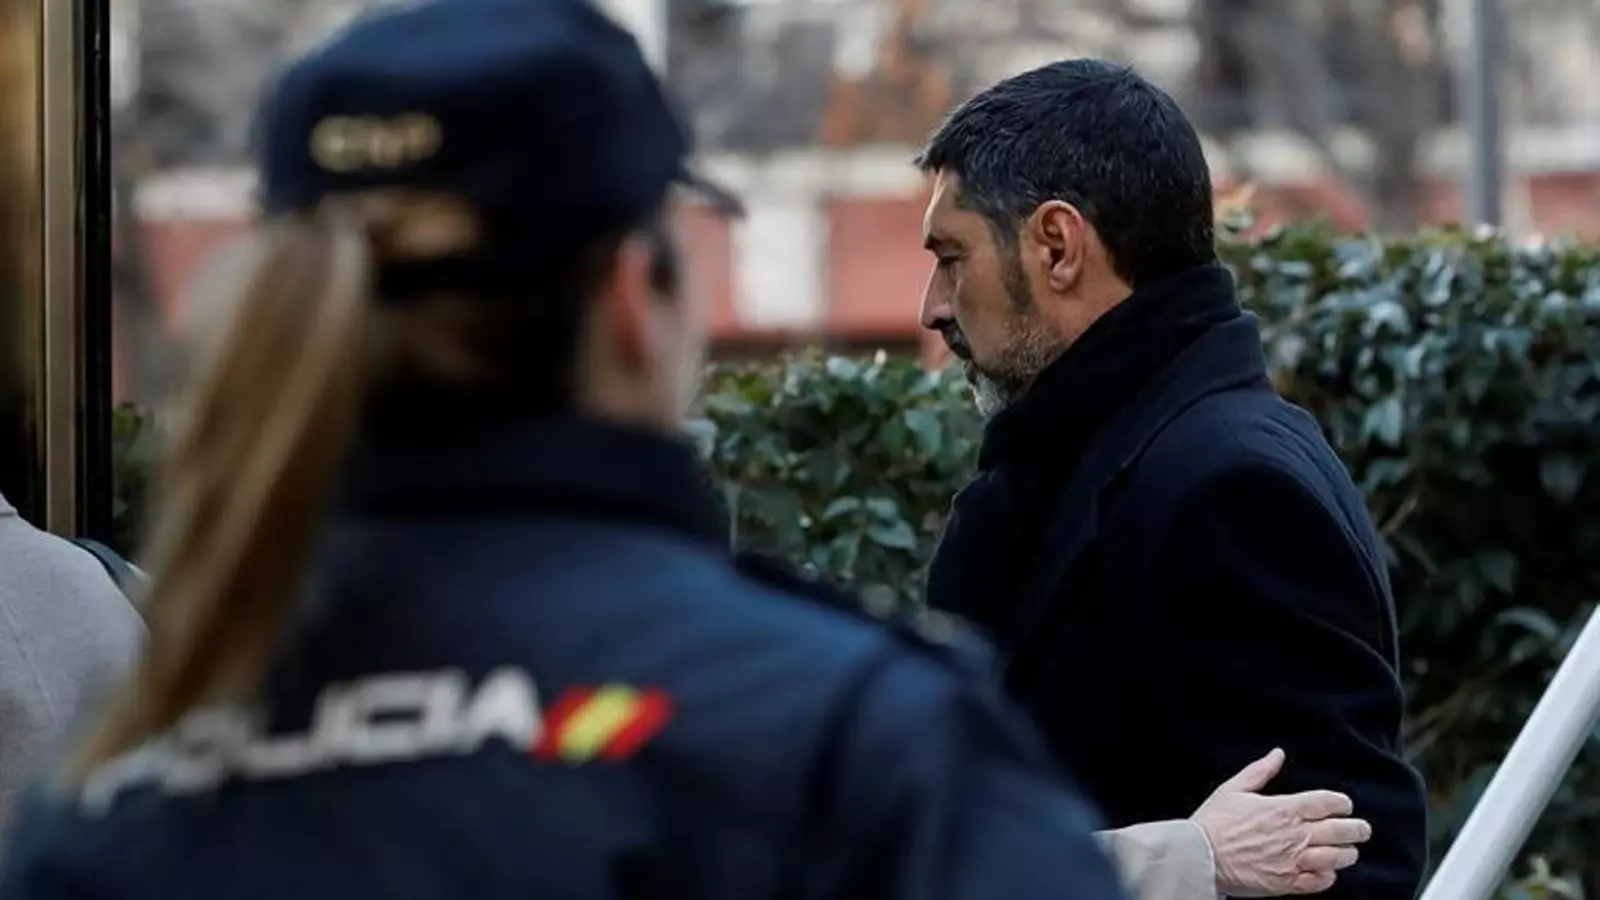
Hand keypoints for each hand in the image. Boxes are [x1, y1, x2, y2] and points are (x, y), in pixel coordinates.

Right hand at [1190, 748, 1370, 896]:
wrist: (1200, 856)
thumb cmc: (1214, 822)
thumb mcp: (1234, 788)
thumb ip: (1260, 771)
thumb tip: (1277, 754)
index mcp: (1284, 809)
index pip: (1328, 802)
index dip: (1342, 803)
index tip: (1344, 805)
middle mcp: (1295, 835)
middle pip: (1342, 831)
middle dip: (1358, 829)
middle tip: (1362, 830)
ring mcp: (1293, 860)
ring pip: (1337, 858)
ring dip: (1347, 854)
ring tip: (1348, 852)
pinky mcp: (1287, 883)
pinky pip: (1320, 882)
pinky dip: (1328, 877)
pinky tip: (1327, 872)